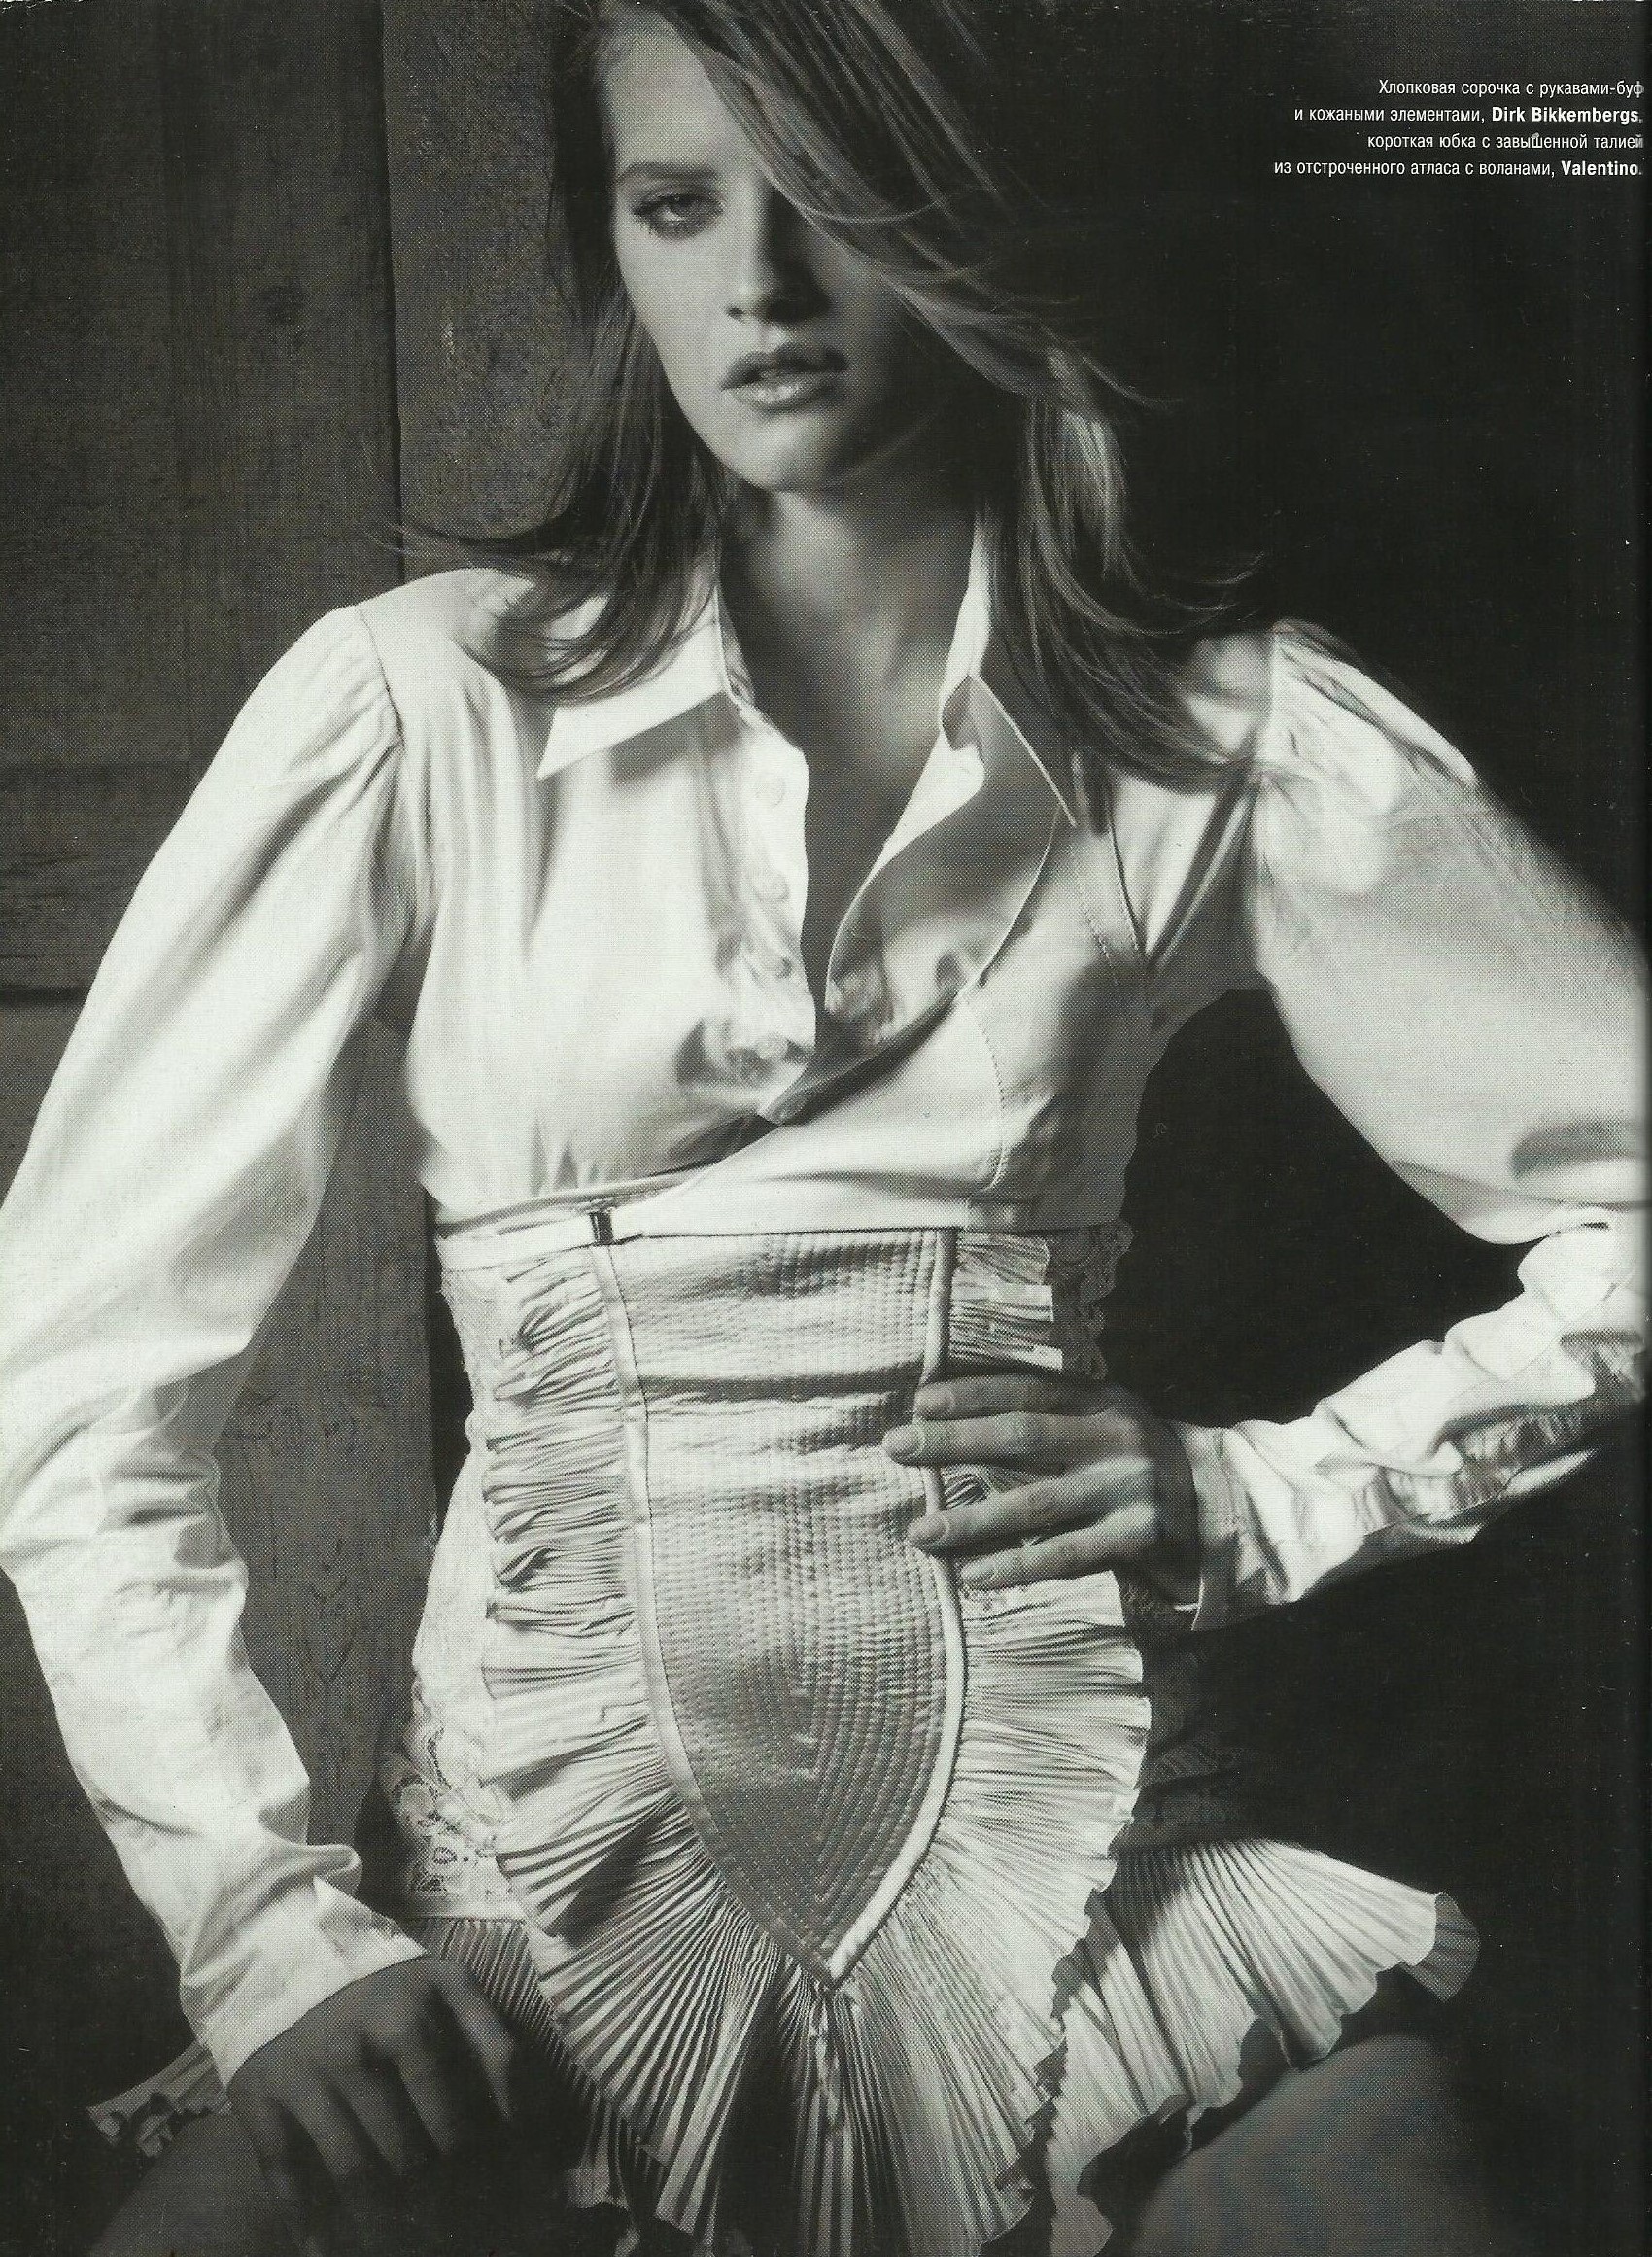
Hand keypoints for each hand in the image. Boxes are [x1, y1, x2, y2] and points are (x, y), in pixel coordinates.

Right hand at [227, 1957, 516, 2253]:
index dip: (478, 2170)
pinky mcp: (262, 2102)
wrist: (283, 1953)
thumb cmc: (383, 1983)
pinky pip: (287, 2177)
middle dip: (437, 2206)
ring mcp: (306, 2081)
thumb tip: (528, 2121)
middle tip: (455, 2232)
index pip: (453, 2120)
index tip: (497, 2203)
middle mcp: (355, 2053)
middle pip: (406, 2156)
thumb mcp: (448, 1986)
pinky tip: (324, 2252)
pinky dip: (307, 2224)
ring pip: (354, 2175)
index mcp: (409, 2021)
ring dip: (384, 2225)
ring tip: (407, 2243)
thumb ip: (493, 2043)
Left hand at [887, 1373, 1199, 1600]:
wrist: (1226, 1507)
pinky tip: (974, 1575)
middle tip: (897, 1447)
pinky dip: (1017, 1566)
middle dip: (954, 1442)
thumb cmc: (1141, 1463)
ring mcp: (1129, 1490)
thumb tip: (961, 1417)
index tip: (920, 1401)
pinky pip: (1066, 1556)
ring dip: (971, 1519)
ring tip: (919, 1531)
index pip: (1028, 1390)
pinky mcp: (1139, 1540)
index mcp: (1104, 1401)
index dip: (973, 1393)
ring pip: (1035, 1503)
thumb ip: (1054, 1416)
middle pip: (1022, 1437)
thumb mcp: (1108, 1422)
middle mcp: (1116, 1438)